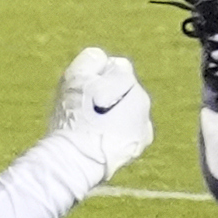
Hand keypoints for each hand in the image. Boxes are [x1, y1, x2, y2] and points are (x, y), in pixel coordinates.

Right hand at [44, 47, 153, 184]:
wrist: (76, 158)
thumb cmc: (73, 116)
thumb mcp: (75, 76)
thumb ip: (91, 59)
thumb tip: (103, 59)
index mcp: (128, 79)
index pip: (115, 66)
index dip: (95, 77)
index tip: (83, 92)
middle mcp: (142, 100)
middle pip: (122, 89)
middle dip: (107, 95)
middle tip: (84, 110)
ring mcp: (143, 124)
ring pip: (126, 110)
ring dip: (113, 114)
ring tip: (91, 127)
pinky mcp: (139, 145)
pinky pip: (128, 132)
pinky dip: (117, 132)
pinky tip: (100, 138)